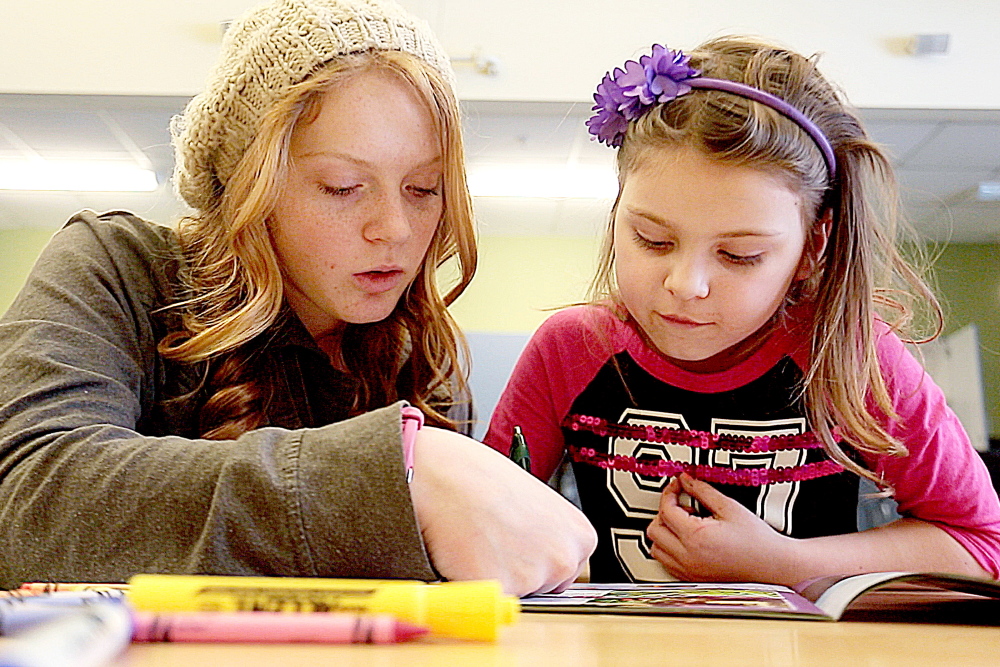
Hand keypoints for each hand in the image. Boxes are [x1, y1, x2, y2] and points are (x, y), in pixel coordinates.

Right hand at [408, 427, 596, 596]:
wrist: (445, 476)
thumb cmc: (482, 478)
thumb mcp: (536, 501)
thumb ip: (546, 532)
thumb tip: (537, 550)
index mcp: (581, 536)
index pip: (566, 568)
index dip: (536, 556)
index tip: (520, 543)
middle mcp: (564, 560)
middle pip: (544, 586)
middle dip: (520, 571)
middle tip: (496, 539)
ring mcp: (533, 579)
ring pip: (516, 594)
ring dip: (497, 577)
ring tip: (480, 540)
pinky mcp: (500, 592)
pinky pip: (487, 599)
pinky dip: (474, 583)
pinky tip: (467, 553)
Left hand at [645, 473, 794, 582]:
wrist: (773, 566)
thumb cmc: (758, 541)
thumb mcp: (729, 507)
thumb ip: (703, 491)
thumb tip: (686, 480)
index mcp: (695, 537)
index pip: (665, 510)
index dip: (669, 493)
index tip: (678, 485)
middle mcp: (688, 557)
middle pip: (655, 529)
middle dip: (664, 512)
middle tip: (683, 505)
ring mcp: (688, 571)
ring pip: (656, 548)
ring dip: (664, 532)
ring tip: (686, 524)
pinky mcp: (692, 579)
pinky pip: (666, 563)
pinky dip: (669, 549)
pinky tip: (687, 541)